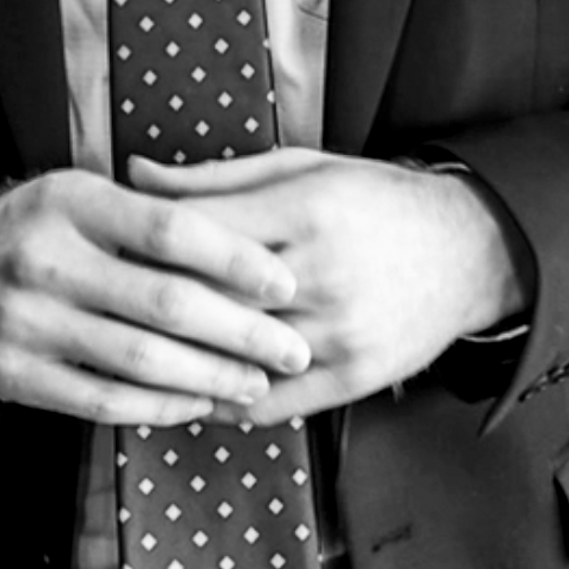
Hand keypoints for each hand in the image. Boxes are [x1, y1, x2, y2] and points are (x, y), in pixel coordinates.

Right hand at [0, 168, 311, 427]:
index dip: (234, 258)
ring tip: (257, 381)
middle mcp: (47, 260)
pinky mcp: (15, 377)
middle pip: (164, 303)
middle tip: (291, 346)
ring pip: (139, 361)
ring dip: (210, 376)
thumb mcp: (77, 194)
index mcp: (72, 201)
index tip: (284, 281)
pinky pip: (103, 401)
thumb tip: (242, 238)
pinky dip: (159, 406)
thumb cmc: (33, 226)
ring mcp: (28, 323)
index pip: (169, 229)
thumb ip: (147, 210)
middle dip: (240, 331)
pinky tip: (198, 402)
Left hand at [128, 147, 518, 426]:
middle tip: (103, 306)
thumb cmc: (371, 197)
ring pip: (236, 355)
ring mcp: (339, 331)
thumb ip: (214, 176)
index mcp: (304, 208)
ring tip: (131, 355)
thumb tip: (134, 174)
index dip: (144, 242)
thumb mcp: (298, 166)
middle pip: (211, 297)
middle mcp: (321, 271)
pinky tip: (191, 391)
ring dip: (180, 361)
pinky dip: (225, 401)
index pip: (201, 231)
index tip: (106, 248)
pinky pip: (273, 402)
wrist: (465, 248)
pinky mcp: (355, 376)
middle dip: (152, 304)